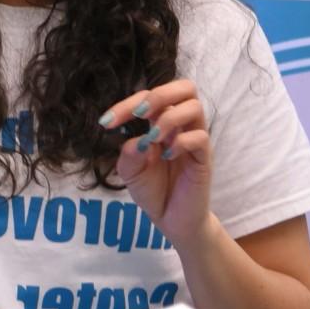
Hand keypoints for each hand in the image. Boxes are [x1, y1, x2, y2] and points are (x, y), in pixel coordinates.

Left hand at [101, 80, 212, 245]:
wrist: (172, 221)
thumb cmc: (153, 191)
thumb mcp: (130, 172)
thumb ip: (128, 154)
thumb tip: (137, 141)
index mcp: (161, 122)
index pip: (148, 98)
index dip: (126, 104)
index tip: (105, 122)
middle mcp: (180, 126)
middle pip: (185, 87)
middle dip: (159, 94)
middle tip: (140, 114)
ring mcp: (195, 140)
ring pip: (194, 107)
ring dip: (169, 118)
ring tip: (153, 139)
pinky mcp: (204, 158)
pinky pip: (201, 137)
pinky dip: (181, 142)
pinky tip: (167, 156)